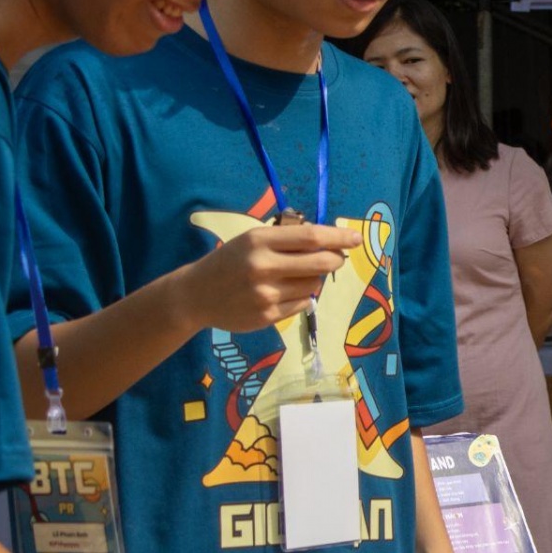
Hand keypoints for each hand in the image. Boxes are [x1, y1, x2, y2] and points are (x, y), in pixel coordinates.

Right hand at [176, 224, 361, 334]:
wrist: (195, 295)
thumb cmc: (230, 261)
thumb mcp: (252, 239)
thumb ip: (286, 240)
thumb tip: (331, 242)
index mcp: (259, 240)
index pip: (311, 237)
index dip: (339, 238)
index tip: (356, 239)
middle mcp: (263, 266)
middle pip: (321, 262)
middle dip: (335, 259)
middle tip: (335, 258)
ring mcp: (266, 294)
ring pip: (314, 285)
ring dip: (314, 279)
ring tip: (295, 276)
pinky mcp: (268, 316)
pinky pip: (302, 303)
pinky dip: (301, 296)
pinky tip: (282, 292)